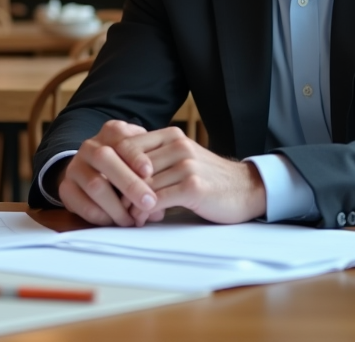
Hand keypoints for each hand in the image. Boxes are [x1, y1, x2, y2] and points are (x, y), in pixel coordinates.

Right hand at [56, 120, 159, 226]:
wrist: (90, 168)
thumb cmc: (125, 164)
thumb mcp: (138, 157)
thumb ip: (151, 173)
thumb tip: (160, 203)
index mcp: (111, 132)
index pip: (122, 140)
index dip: (135, 156)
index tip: (149, 171)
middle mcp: (90, 146)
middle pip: (105, 159)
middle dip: (129, 183)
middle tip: (149, 202)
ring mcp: (75, 167)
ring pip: (94, 184)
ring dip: (116, 206)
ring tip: (133, 220)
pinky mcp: (66, 188)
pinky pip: (82, 204)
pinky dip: (101, 216)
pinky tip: (114, 221)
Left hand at [112, 127, 266, 224]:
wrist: (246, 188)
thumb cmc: (208, 177)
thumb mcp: (180, 158)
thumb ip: (154, 159)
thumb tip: (117, 173)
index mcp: (170, 135)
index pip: (126, 145)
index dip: (113, 166)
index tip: (107, 184)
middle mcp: (178, 145)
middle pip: (132, 165)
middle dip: (119, 188)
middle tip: (113, 205)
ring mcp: (186, 165)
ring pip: (143, 184)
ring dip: (131, 203)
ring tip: (127, 215)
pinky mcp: (193, 186)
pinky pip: (158, 199)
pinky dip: (145, 211)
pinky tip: (143, 218)